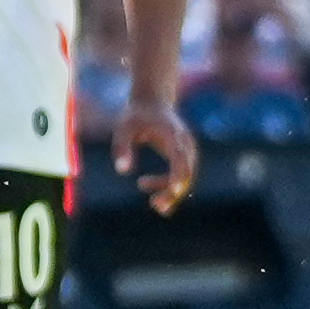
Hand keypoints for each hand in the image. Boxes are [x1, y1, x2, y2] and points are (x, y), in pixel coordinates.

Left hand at [115, 100, 198, 214]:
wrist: (152, 102)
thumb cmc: (135, 115)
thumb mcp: (123, 128)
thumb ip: (121, 147)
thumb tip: (122, 171)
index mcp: (174, 135)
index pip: (182, 159)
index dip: (179, 176)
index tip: (175, 191)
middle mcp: (185, 144)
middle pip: (187, 173)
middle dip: (174, 192)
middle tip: (155, 205)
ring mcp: (187, 150)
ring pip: (186, 177)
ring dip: (170, 192)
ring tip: (150, 200)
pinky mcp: (183, 155)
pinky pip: (180, 175)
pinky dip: (166, 184)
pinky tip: (142, 184)